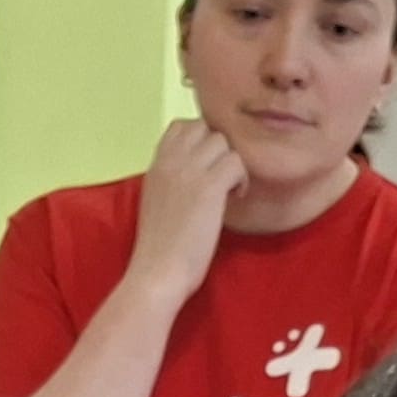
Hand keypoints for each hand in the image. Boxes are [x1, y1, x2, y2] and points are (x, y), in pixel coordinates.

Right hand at [131, 119, 248, 303]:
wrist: (158, 271)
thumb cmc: (158, 248)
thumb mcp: (155, 201)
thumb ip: (170, 179)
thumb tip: (192, 170)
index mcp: (157, 164)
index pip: (181, 126)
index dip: (199, 140)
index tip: (205, 165)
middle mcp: (171, 161)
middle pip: (205, 128)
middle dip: (217, 150)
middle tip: (219, 177)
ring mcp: (189, 171)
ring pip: (222, 143)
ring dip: (230, 164)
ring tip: (227, 190)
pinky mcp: (209, 187)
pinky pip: (236, 162)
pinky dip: (241, 179)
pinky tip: (235, 199)